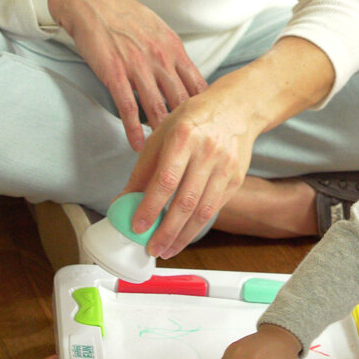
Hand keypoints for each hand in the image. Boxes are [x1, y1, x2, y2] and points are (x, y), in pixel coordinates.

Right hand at [49, 0, 207, 150]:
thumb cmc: (124, 14)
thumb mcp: (158, 29)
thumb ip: (171, 54)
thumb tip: (183, 75)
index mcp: (173, 48)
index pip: (198, 84)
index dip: (206, 108)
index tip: (210, 126)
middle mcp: (160, 58)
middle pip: (182, 100)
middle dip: (191, 126)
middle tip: (195, 148)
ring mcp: (138, 66)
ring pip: (158, 107)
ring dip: (164, 134)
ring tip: (170, 154)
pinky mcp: (114, 73)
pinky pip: (128, 107)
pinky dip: (134, 129)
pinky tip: (139, 146)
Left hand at [119, 80, 260, 256]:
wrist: (236, 108)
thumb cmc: (193, 120)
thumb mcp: (162, 135)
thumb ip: (143, 170)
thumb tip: (122, 202)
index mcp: (184, 137)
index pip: (165, 180)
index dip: (150, 207)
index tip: (137, 227)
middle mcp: (207, 152)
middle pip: (186, 201)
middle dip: (167, 231)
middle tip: (152, 249)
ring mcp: (225, 167)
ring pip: (204, 211)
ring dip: (183, 235)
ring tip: (167, 249)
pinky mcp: (236, 178)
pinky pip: (216, 207)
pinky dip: (198, 225)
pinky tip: (185, 234)